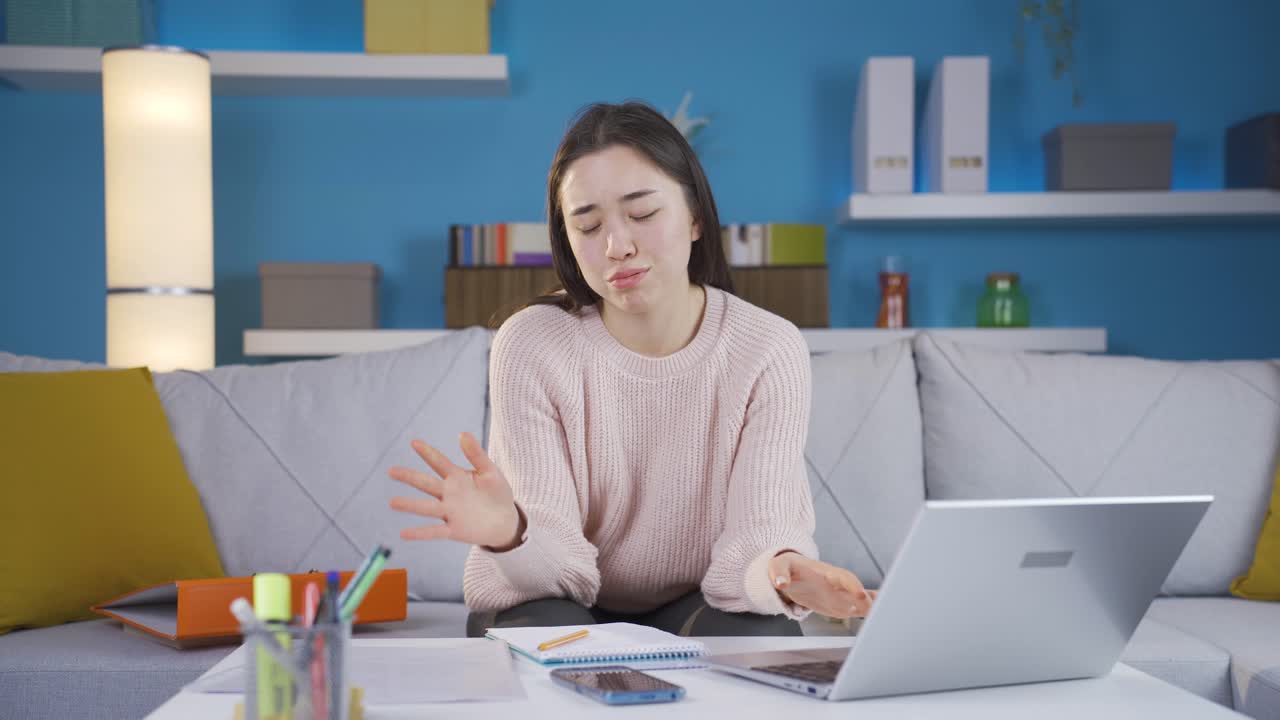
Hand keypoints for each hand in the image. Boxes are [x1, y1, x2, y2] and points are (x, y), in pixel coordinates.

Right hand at [388, 432, 524, 550]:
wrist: (505, 521)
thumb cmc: (496, 493)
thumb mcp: (490, 471)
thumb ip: (476, 454)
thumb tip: (463, 433)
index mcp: (456, 477)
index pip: (439, 462)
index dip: (428, 453)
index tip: (414, 442)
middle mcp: (448, 493)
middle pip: (426, 483)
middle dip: (409, 477)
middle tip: (391, 471)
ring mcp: (449, 511)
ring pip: (426, 507)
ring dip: (410, 505)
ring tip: (392, 502)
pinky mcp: (454, 530)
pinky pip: (434, 531)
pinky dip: (420, 533)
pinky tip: (403, 534)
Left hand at [768, 552, 875, 618]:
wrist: (791, 574)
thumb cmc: (787, 568)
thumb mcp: (779, 566)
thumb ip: (779, 573)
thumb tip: (780, 583)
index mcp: (826, 573)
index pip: (843, 578)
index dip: (852, 586)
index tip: (861, 595)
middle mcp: (838, 584)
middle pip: (857, 590)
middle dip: (868, 599)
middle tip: (877, 611)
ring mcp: (840, 595)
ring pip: (861, 601)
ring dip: (872, 608)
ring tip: (884, 619)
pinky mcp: (840, 605)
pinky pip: (858, 608)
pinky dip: (870, 612)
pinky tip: (882, 619)